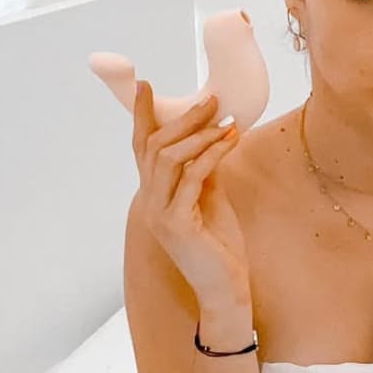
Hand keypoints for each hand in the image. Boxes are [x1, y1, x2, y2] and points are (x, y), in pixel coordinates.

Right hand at [131, 83, 251, 303]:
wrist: (226, 286)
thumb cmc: (219, 245)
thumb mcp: (209, 197)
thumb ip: (202, 169)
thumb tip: (209, 135)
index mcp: (155, 195)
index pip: (141, 148)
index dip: (141, 116)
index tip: (143, 85)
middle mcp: (150, 202)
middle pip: (154, 146)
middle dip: (183, 118)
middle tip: (211, 100)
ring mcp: (160, 214)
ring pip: (169, 158)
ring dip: (199, 134)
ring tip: (225, 120)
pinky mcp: (177, 224)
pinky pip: (192, 177)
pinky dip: (212, 154)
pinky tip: (230, 141)